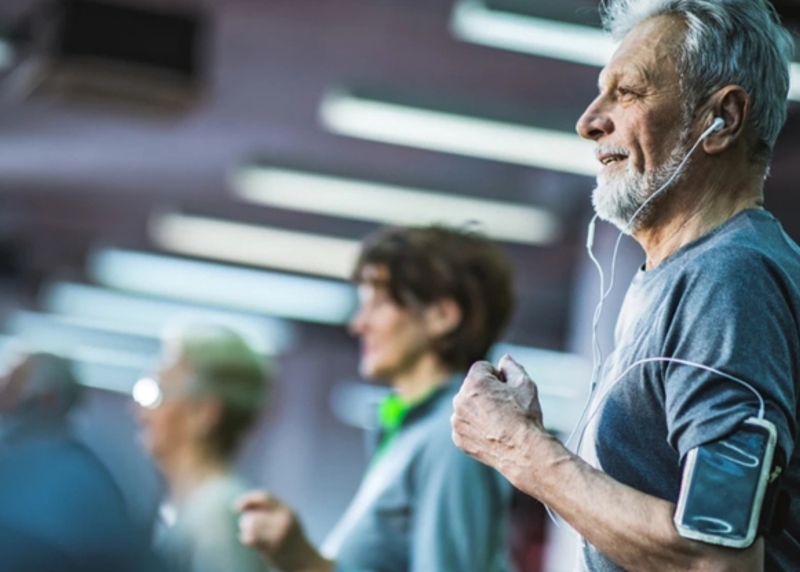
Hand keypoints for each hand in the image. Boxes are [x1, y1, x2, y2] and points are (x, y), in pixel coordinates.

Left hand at [236, 491, 333, 571]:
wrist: (304, 561)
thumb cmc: (291, 540)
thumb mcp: (286, 520)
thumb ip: (271, 511)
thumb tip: (246, 507)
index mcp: (287, 511)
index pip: (264, 497)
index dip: (248, 499)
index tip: (236, 508)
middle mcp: (284, 521)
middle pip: (254, 515)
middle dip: (245, 520)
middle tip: (245, 526)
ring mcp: (279, 534)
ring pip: (251, 526)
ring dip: (245, 530)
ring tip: (249, 535)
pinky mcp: (273, 548)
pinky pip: (251, 539)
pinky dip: (246, 539)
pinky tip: (251, 543)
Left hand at [451, 355, 548, 479]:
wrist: (524, 452)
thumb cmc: (525, 416)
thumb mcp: (524, 383)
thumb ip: (511, 366)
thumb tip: (504, 359)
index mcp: (474, 383)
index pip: (482, 367)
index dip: (498, 376)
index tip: (507, 389)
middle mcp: (460, 400)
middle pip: (472, 386)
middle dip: (486, 391)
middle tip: (505, 406)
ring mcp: (457, 420)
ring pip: (467, 406)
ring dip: (479, 409)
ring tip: (499, 421)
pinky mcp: (458, 438)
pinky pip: (465, 425)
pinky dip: (475, 427)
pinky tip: (492, 433)